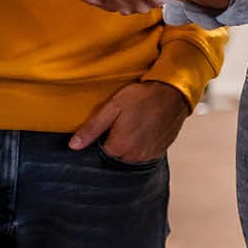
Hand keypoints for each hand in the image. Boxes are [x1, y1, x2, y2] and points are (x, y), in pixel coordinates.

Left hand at [68, 80, 189, 162]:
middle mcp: (134, 155)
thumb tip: (74, 145)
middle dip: (117, 141)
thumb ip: (92, 128)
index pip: (101, 151)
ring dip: (131, 144)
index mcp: (119, 147)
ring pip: (131, 155)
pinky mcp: (161, 150)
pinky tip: (146, 128)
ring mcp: (149, 154)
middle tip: (124, 121)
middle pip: (117, 155)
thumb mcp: (113, 107)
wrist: (174, 92)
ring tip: (137, 123)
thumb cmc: (143, 96)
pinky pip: (145, 153)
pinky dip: (144, 144)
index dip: (104, 136)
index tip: (111, 124)